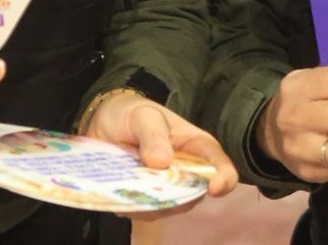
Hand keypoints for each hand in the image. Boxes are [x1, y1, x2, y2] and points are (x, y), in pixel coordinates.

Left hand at [83, 91, 237, 220]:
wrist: (104, 124)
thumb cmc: (132, 115)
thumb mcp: (143, 116)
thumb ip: (153, 135)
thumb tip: (162, 162)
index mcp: (197, 147)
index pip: (220, 165)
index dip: (224, 178)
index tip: (214, 188)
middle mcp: (188, 172)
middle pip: (195, 194)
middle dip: (178, 195)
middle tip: (154, 184)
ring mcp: (168, 189)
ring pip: (170, 207)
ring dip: (153, 201)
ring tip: (132, 181)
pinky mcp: (148, 200)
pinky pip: (147, 212)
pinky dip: (136, 205)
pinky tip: (122, 189)